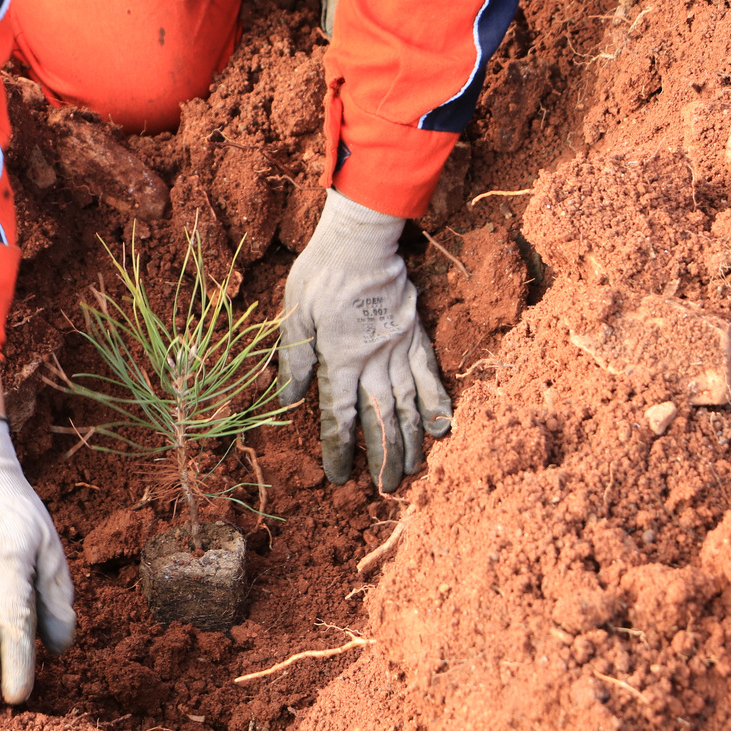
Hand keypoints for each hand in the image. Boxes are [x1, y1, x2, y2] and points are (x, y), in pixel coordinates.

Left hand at [278, 190, 451, 492]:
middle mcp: (373, 361)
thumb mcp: (294, 316)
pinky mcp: (416, 336)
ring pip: (407, 405)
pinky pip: (430, 376)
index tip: (339, 477)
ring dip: (410, 442)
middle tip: (386, 489)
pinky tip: (443, 429)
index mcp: (339, 359)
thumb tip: (287, 401)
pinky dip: (438, 404)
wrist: (361, 240)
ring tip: (412, 471)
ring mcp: (399, 350)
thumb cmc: (321, 275)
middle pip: (380, 420)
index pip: (340, 416)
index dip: (339, 450)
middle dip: (383, 459)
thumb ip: (293, 360)